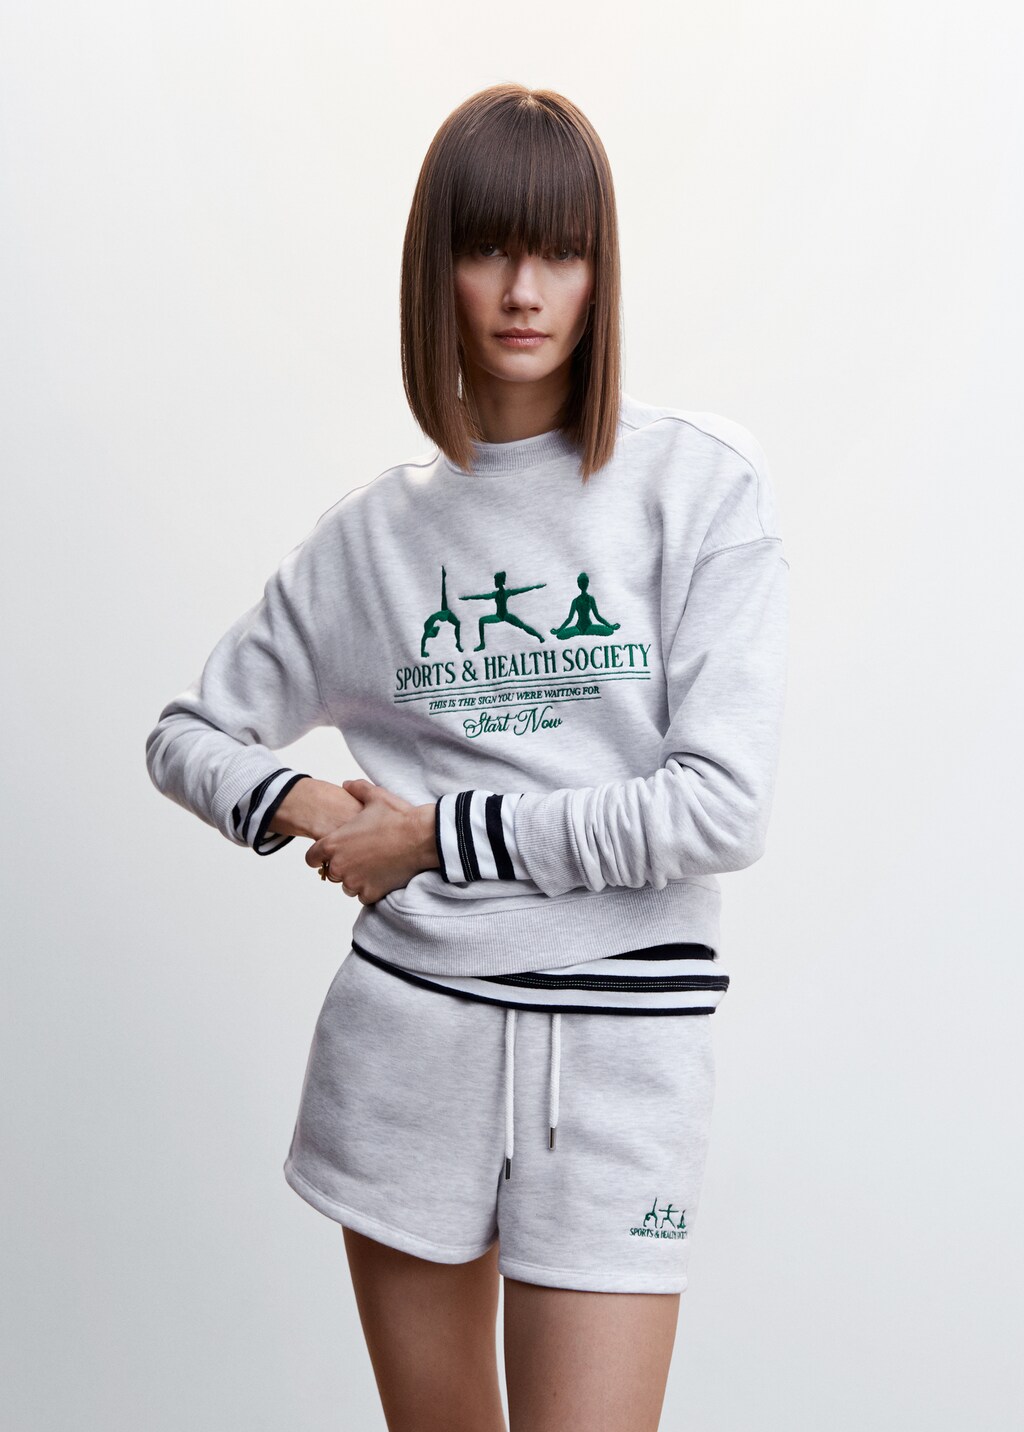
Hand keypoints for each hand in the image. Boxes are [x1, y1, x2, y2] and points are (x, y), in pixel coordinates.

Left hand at [305, 779, 436, 904]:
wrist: (422, 837)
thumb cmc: (398, 817)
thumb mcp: (375, 796)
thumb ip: (357, 789)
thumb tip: (347, 784)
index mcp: (333, 844)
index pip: (311, 858)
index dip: (319, 856)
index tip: (328, 855)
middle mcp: (340, 866)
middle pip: (331, 873)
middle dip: (342, 867)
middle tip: (360, 857)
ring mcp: (355, 882)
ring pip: (347, 886)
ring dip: (356, 879)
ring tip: (372, 867)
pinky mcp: (371, 893)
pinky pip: (364, 896)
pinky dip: (371, 889)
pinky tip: (381, 876)